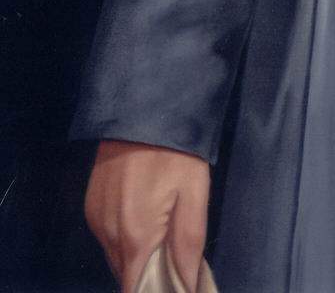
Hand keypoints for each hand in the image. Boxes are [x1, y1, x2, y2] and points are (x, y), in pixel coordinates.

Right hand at [85, 140, 209, 292]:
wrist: (143, 109)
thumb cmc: (175, 151)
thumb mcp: (194, 193)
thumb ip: (189, 243)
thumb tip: (187, 283)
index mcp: (135, 237)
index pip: (134, 289)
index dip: (153, 291)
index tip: (171, 283)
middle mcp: (108, 234)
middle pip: (126, 273)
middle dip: (147, 273)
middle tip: (172, 258)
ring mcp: (95, 218)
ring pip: (116, 254)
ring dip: (136, 253)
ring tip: (161, 235)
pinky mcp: (91, 203)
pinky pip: (107, 234)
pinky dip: (124, 235)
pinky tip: (143, 216)